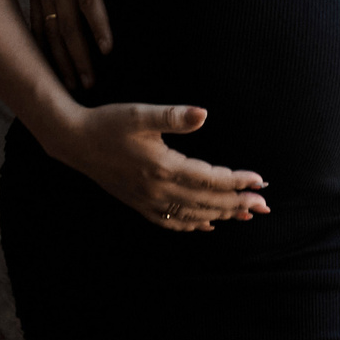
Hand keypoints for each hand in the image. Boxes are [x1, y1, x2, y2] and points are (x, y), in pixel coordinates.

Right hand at [19, 0, 141, 90]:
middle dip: (79, 56)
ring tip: (74, 86)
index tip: (106, 48)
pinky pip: (35, 25)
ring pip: (50, 31)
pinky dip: (41, 48)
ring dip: (61, 59)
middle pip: (68, 25)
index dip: (97, 23)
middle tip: (92, 84)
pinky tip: (48, 69)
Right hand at [50, 103, 268, 231]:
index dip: (237, 181)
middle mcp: (158, 190)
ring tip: (246, 215)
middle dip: (238, 203)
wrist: (74, 142)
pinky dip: (193, 225)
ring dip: (221, 215)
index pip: (210, 179)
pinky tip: (207, 225)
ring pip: (193, 215)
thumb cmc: (109, 123)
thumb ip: (174, 116)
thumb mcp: (140, 114)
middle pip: (207, 202)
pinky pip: (172, 222)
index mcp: (163, 167)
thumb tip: (204, 114)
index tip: (260, 181)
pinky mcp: (139, 204)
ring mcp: (148, 201)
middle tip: (265, 205)